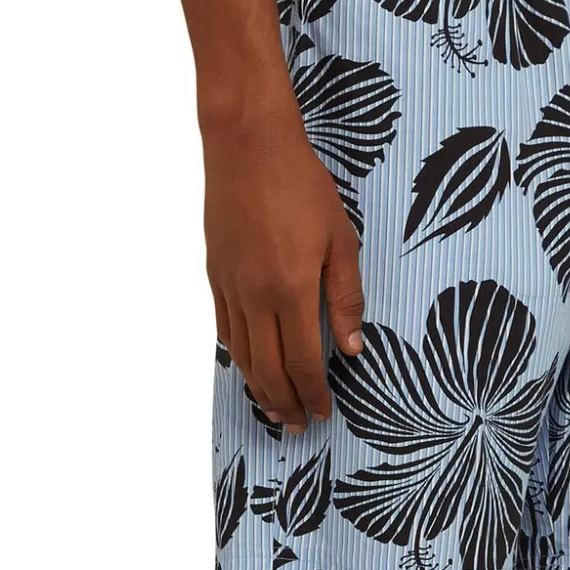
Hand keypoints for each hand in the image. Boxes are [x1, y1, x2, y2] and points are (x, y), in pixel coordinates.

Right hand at [202, 106, 362, 430]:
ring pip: (242, 357)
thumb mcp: (341, 239)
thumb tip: (352, 348)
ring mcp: (230, 288)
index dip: (314, 394)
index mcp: (291, 290)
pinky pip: (226, 331)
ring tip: (276, 410)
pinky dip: (239, 358)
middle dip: (287, 404)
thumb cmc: (301, 185)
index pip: (303, 362)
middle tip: (301, 425)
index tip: (324, 413)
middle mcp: (255, 297)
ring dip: (260, 389)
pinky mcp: (216, 276)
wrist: (247, 144)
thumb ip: (346, 298)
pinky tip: (251, 368)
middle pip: (268, 370)